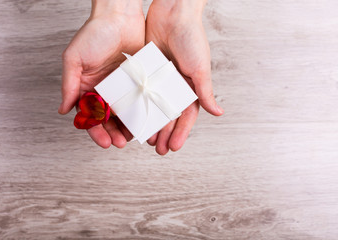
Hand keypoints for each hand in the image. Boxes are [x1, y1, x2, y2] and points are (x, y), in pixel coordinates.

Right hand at [58, 0, 144, 148]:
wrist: (120, 16)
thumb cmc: (94, 34)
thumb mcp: (74, 59)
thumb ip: (69, 85)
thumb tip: (63, 110)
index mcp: (87, 87)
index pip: (89, 115)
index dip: (95, 130)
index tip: (104, 142)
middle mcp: (103, 89)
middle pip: (107, 118)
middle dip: (112, 132)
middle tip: (120, 143)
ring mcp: (121, 86)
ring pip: (123, 113)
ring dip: (126, 127)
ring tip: (132, 137)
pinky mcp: (136, 81)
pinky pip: (138, 100)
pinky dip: (140, 112)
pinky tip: (144, 121)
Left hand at [145, 0, 223, 154]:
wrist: (172, 12)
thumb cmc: (191, 38)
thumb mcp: (200, 68)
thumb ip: (205, 92)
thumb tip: (218, 113)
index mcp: (190, 86)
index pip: (186, 116)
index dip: (181, 132)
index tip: (174, 148)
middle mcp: (175, 85)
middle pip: (169, 115)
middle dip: (165, 133)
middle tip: (158, 149)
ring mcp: (159, 79)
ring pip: (153, 106)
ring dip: (150, 123)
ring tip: (144, 139)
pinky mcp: (145, 70)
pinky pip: (140, 91)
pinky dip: (137, 104)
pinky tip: (131, 117)